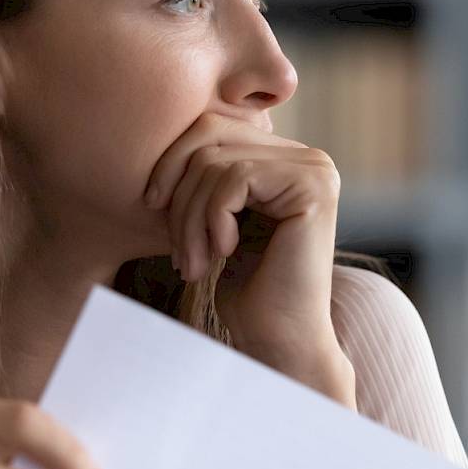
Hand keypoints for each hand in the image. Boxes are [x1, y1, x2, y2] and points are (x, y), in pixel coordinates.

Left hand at [142, 111, 343, 372]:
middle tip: (176, 247)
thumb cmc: (245, 291)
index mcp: (284, 158)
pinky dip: (213, 219)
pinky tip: (223, 254)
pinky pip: (235, 179)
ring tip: (193, 263)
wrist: (279, 341)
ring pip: (216, 161)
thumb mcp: (216, 220)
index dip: (170, 163)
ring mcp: (315, 168)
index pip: (210, 127)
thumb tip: (163, 133)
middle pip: (210, 135)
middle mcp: (307, 155)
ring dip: (190, 218)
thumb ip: (206, 175)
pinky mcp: (314, 186)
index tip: (152, 209)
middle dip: (178, 192)